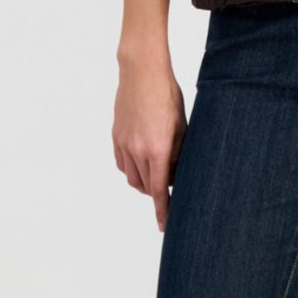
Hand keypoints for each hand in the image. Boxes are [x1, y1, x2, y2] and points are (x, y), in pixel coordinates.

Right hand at [112, 55, 186, 231]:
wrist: (142, 71)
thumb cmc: (167, 94)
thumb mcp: (181, 123)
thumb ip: (179, 151)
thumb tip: (176, 172)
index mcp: (157, 148)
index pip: (160, 189)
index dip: (162, 210)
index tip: (165, 226)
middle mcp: (137, 150)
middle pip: (145, 186)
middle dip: (157, 191)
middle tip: (171, 181)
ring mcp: (123, 143)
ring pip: (131, 177)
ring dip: (144, 181)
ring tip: (157, 170)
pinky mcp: (115, 136)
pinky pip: (121, 164)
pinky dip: (131, 169)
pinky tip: (141, 160)